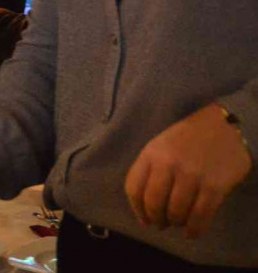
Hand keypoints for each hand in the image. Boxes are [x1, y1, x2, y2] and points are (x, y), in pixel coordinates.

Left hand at [125, 103, 252, 237]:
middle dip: (156, 219)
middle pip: (153, 203)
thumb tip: (144, 208)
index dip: (137, 209)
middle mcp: (169, 164)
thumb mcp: (161, 146)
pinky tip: (191, 232)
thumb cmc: (188, 138)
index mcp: (151, 153)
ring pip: (176, 213)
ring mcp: (192, 176)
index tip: (143, 219)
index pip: (134, 188)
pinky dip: (194, 229)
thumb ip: (151, 171)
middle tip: (161, 223)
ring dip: (175, 223)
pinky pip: (200, 216)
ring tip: (178, 222)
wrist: (224, 127)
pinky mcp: (214, 187)